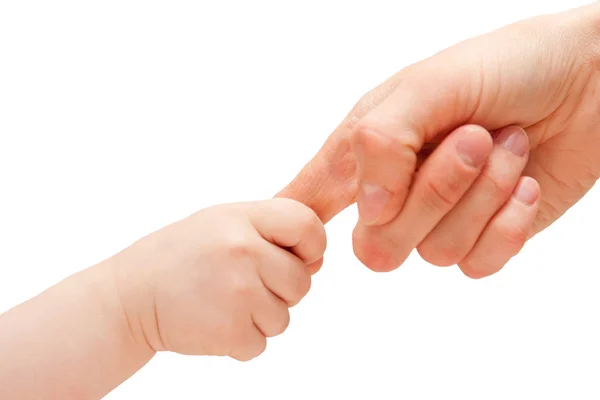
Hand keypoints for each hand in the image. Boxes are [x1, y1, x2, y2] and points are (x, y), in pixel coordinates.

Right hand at [111, 198, 325, 360]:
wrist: (130, 296)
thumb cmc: (180, 257)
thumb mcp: (222, 224)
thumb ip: (270, 233)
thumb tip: (318, 261)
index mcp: (243, 218)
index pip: (308, 226)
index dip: (311, 246)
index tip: (297, 256)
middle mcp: (244, 251)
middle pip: (301, 283)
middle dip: (280, 290)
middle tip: (242, 284)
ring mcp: (239, 292)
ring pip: (283, 318)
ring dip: (259, 318)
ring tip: (222, 301)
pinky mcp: (230, 331)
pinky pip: (261, 344)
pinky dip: (241, 341)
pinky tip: (214, 320)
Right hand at [278, 2, 599, 276]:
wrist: (589, 81)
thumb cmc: (506, 66)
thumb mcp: (430, 83)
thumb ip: (382, 141)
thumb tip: (369, 208)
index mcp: (366, 147)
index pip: (308, 200)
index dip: (294, 229)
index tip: (294, 242)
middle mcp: (396, 189)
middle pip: (377, 244)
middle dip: (433, 193)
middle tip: (472, 140)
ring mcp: (439, 218)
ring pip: (434, 252)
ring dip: (482, 195)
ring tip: (506, 144)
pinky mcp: (483, 239)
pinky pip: (477, 264)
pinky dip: (508, 223)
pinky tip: (524, 182)